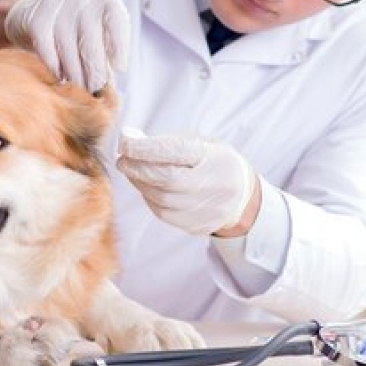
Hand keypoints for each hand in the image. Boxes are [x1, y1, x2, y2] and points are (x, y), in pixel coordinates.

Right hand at [1, 0, 129, 92]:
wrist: (30, 9)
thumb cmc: (72, 25)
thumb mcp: (94, 27)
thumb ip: (105, 47)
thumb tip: (112, 84)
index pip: (116, 18)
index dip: (119, 45)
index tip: (119, 68)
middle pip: (90, 38)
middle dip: (94, 68)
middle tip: (96, 87)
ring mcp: (55, 2)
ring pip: (68, 47)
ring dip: (75, 73)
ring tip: (80, 87)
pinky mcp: (36, 17)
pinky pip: (47, 49)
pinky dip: (55, 67)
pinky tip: (61, 77)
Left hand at [116, 128, 258, 235]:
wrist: (243, 196)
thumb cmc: (212, 161)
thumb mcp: (198, 142)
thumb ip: (165, 141)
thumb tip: (128, 139)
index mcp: (214, 157)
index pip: (175, 151)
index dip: (145, 147)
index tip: (125, 140)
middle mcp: (213, 184)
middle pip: (167, 179)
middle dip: (138, 168)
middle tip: (122, 159)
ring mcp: (207, 208)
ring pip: (162, 199)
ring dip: (140, 184)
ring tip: (132, 171)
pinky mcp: (198, 225)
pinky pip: (164, 214)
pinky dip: (149, 198)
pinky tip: (146, 188)